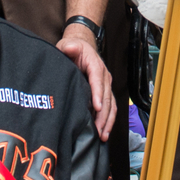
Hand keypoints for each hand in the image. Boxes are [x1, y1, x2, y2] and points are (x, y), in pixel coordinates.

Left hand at [56, 22, 115, 141]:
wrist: (82, 48)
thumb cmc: (73, 49)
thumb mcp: (68, 45)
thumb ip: (68, 47)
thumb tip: (70, 48)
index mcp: (95, 65)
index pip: (97, 81)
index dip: (98, 94)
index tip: (96, 107)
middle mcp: (104, 77)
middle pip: (106, 97)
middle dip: (103, 115)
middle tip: (99, 129)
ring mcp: (106, 86)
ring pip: (111, 105)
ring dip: (108, 121)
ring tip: (103, 135)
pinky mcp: (105, 93)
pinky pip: (110, 107)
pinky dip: (108, 120)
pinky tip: (104, 132)